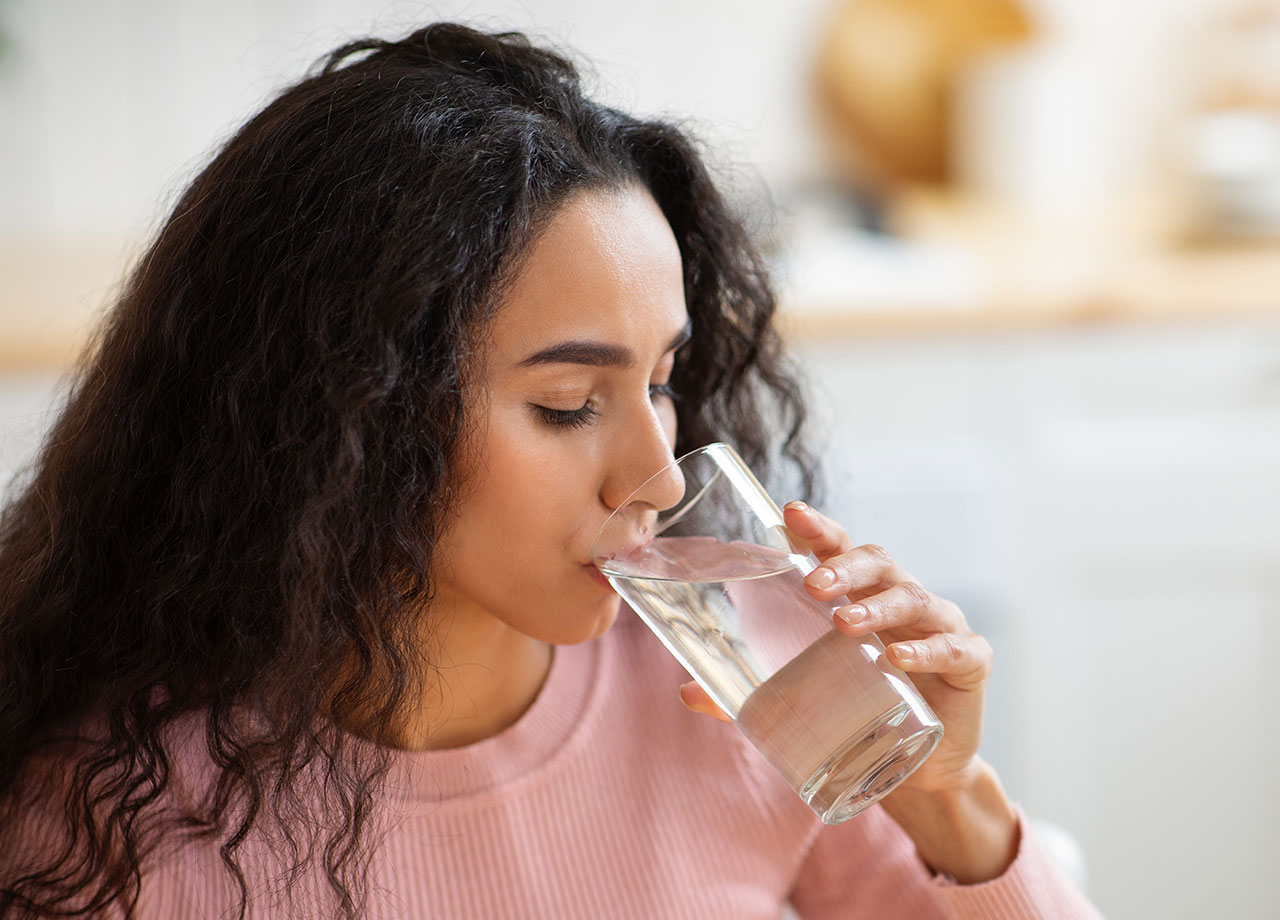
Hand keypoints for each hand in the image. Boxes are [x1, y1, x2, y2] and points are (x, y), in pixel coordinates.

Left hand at [678, 500, 993, 794]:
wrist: (919, 771)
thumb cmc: (858, 713)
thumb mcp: (803, 701)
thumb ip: (747, 696)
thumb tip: (686, 693)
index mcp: (860, 596)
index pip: (839, 548)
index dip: (818, 528)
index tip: (790, 514)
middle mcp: (900, 600)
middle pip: (878, 563)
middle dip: (844, 566)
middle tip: (813, 584)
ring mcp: (939, 627)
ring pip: (914, 598)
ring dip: (878, 605)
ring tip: (844, 624)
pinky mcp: (971, 662)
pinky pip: (955, 647)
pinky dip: (928, 650)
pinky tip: (898, 659)